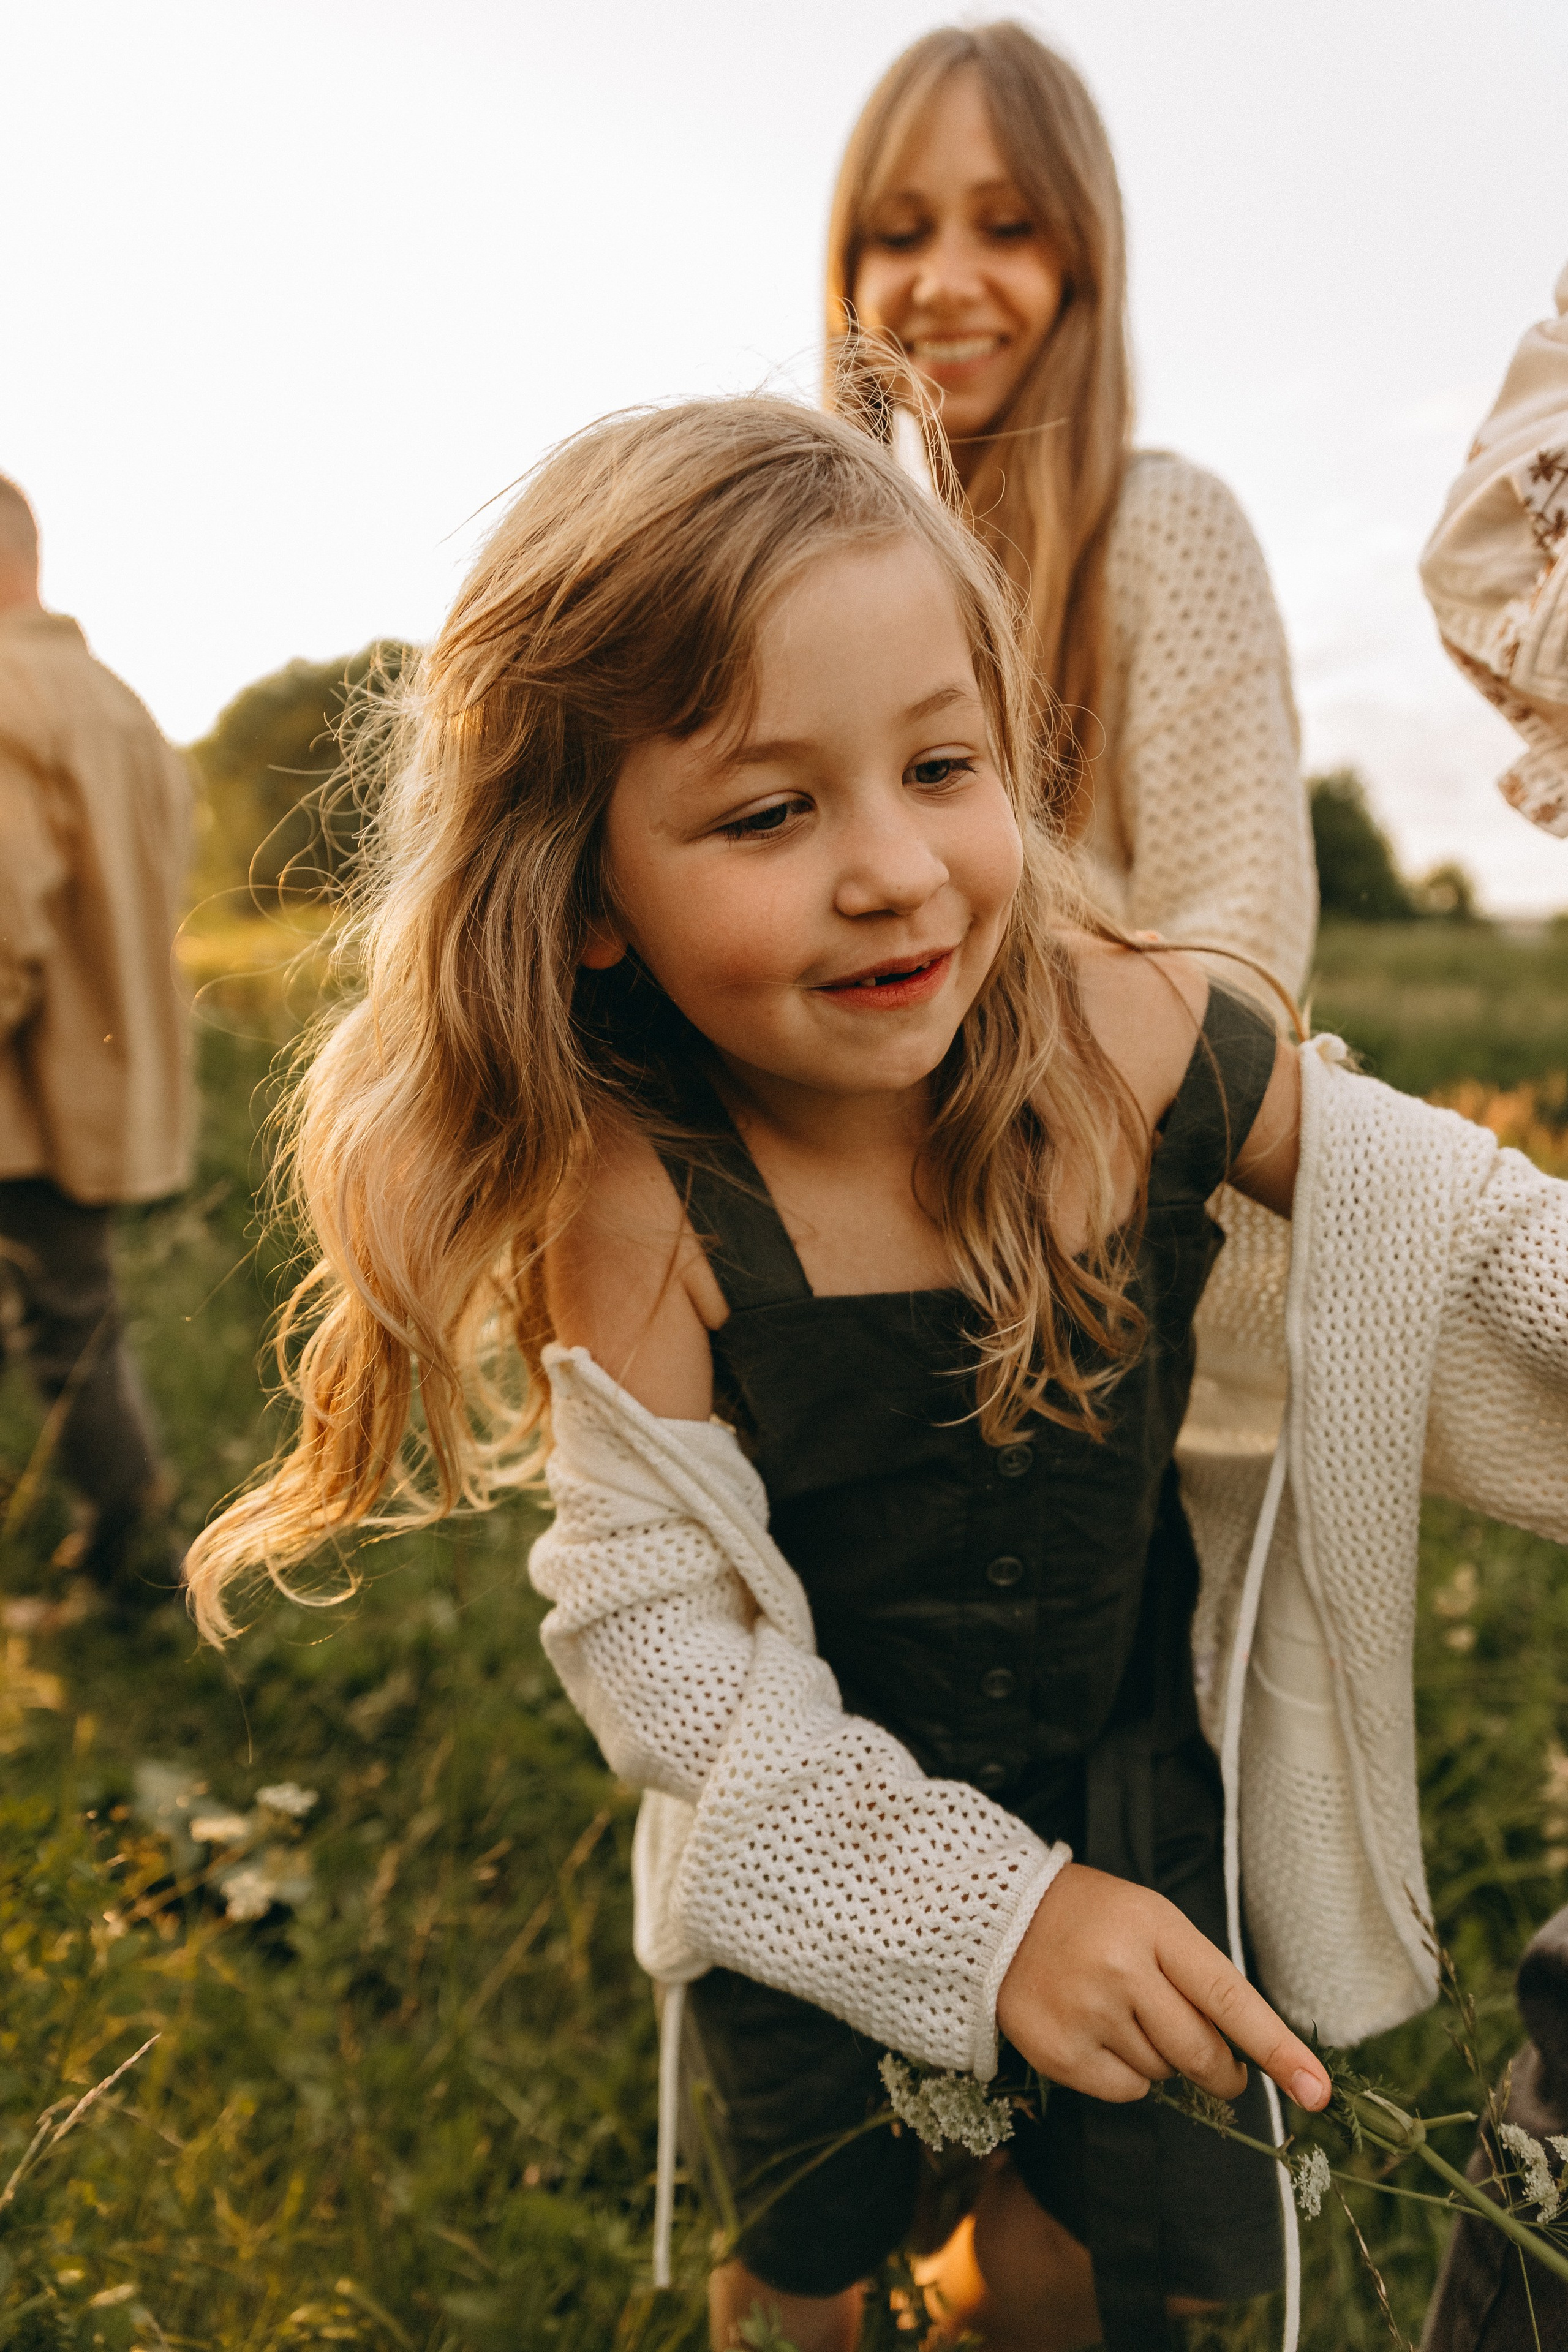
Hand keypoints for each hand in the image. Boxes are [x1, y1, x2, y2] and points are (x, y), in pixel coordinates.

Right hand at [996, 1862, 1330, 2111]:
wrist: (1000, 1917)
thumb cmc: (1097, 1920)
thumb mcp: (1152, 1923)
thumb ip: (1197, 1982)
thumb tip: (1242, 2061)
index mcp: (1156, 1928)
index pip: (1231, 1999)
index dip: (1279, 2049)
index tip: (1317, 2090)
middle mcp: (1122, 1970)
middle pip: (1202, 2053)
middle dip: (1222, 2071)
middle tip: (1221, 2070)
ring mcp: (1087, 2012)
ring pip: (1163, 2074)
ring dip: (1160, 2059)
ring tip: (1122, 2013)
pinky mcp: (1059, 2052)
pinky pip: (1126, 2092)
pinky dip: (1126, 2077)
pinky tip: (1099, 2035)